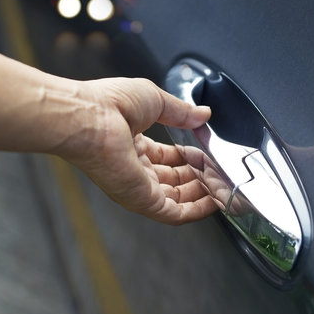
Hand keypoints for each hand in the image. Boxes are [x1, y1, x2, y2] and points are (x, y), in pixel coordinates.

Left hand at [59, 78, 218, 224]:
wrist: (90, 118)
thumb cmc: (108, 104)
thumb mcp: (155, 99)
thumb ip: (182, 111)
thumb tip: (203, 114)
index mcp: (134, 144)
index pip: (167, 158)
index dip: (189, 157)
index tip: (207, 153)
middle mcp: (135, 168)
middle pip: (174, 180)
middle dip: (198, 176)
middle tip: (218, 171)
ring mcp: (139, 187)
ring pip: (177, 199)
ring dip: (202, 194)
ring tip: (222, 186)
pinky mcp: (143, 200)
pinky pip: (175, 214)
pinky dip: (197, 211)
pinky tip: (214, 203)